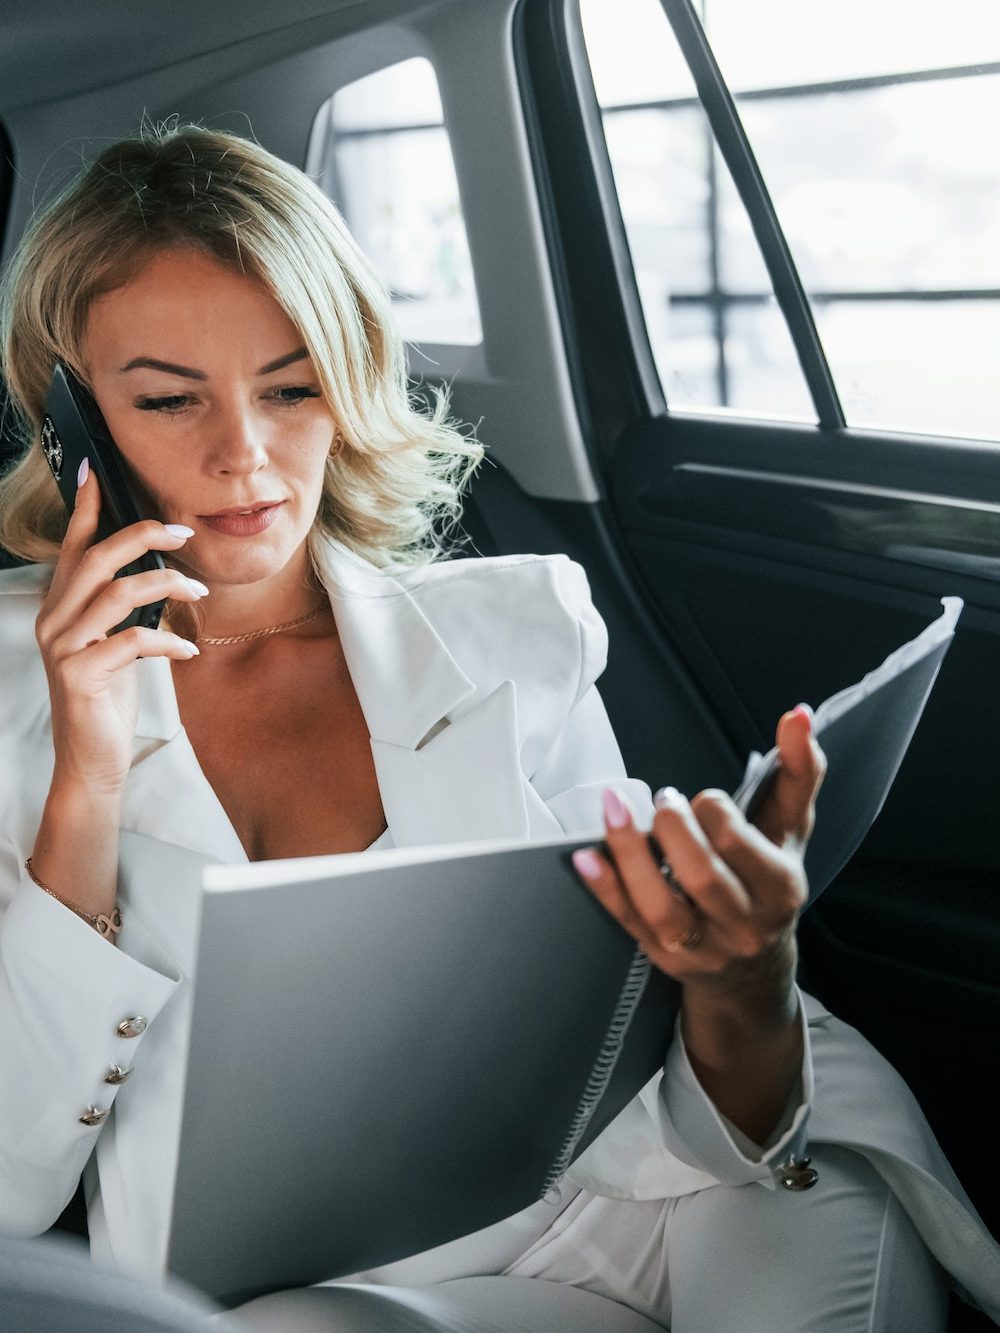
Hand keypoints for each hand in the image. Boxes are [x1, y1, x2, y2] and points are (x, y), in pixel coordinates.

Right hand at [35, 461, 206, 795]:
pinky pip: (132, 641)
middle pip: (97, 559)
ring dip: (167, 586)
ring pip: (118, 593)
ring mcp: (63, 648)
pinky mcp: (81, 676)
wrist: (90, 759)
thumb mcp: (113, 644)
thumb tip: (154, 571)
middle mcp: (54, 621)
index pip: (72, 548)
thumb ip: (121, 609)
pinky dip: (168, 642)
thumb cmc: (106, 699)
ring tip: (197, 594)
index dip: (85, 508)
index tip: (95, 471)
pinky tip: (188, 651)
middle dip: (143, 536)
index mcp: (60, 608)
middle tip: (183, 533)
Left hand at [572, 706, 824, 1140]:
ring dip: (631, 855)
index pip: (740, 846)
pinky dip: (605, 887)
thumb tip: (797, 714)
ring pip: (661, 907)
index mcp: (779, 888)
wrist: (753, 968)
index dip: (714, 813)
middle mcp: (743, 924)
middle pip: (702, 878)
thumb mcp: (790, 829)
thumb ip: (798, 770)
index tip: (704, 800)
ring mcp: (701, 946)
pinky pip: (629, 921)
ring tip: (613, 810)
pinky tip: (586, 856)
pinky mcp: (662, 955)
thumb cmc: (768, 881)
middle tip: (664, 800)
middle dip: (674, 831)